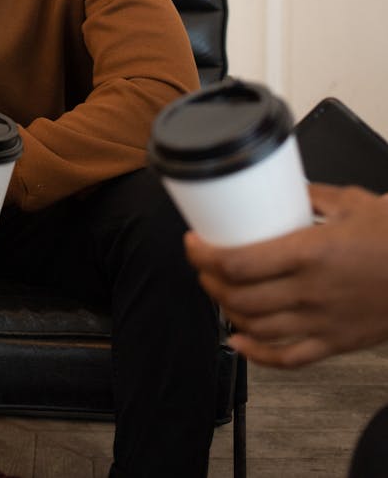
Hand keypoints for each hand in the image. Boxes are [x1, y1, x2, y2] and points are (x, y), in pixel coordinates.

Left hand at [184, 183, 387, 367]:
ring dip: (227, 311)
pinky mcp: (336, 343)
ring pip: (256, 327)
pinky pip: (289, 358)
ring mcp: (322, 322)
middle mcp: (311, 292)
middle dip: (209, 279)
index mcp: (310, 252)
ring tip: (217, 291)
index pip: (239, 262)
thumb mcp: (352, 201)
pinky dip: (258, 355)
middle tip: (201, 262)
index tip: (192, 241)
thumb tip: (280, 187)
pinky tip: (240, 343)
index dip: (204, 255)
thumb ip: (311, 195)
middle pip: (239, 296)